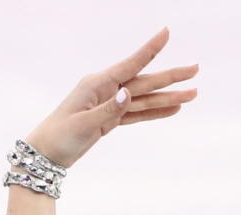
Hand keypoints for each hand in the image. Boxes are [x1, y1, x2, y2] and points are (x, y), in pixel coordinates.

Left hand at [21, 25, 198, 171]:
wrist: (44, 155)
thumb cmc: (59, 137)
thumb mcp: (83, 124)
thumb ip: (109, 109)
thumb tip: (129, 93)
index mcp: (98, 84)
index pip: (130, 64)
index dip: (150, 50)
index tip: (166, 32)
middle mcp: (106, 90)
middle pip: (144, 82)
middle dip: (170, 77)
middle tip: (195, 69)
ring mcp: (109, 104)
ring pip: (144, 99)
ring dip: (168, 97)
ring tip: (192, 95)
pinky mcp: (109, 119)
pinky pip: (136, 114)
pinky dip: (154, 112)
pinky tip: (172, 110)